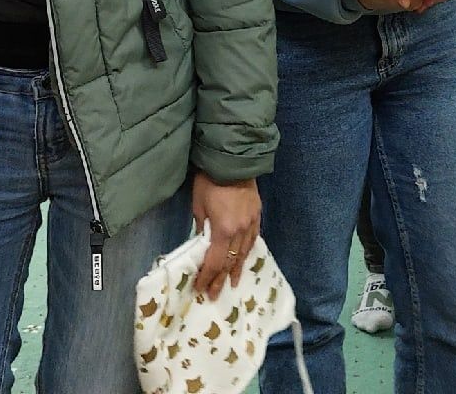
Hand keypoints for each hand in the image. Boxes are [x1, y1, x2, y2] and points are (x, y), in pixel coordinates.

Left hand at [191, 173, 260, 298]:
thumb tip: (202, 243)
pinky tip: (244, 259)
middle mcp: (240, 231)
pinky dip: (248, 252)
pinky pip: (254, 239)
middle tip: (214, 295)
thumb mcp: (198, 206)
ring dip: (236, 269)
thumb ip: (201, 228)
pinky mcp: (257, 214)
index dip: (207, 277)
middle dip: (220, 279)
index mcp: (224, 231)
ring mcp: (251, 223)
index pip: (215, 262)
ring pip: (245, 253)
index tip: (200, 288)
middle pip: (230, 262)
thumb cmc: (209, 182)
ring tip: (231, 283)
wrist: (233, 160)